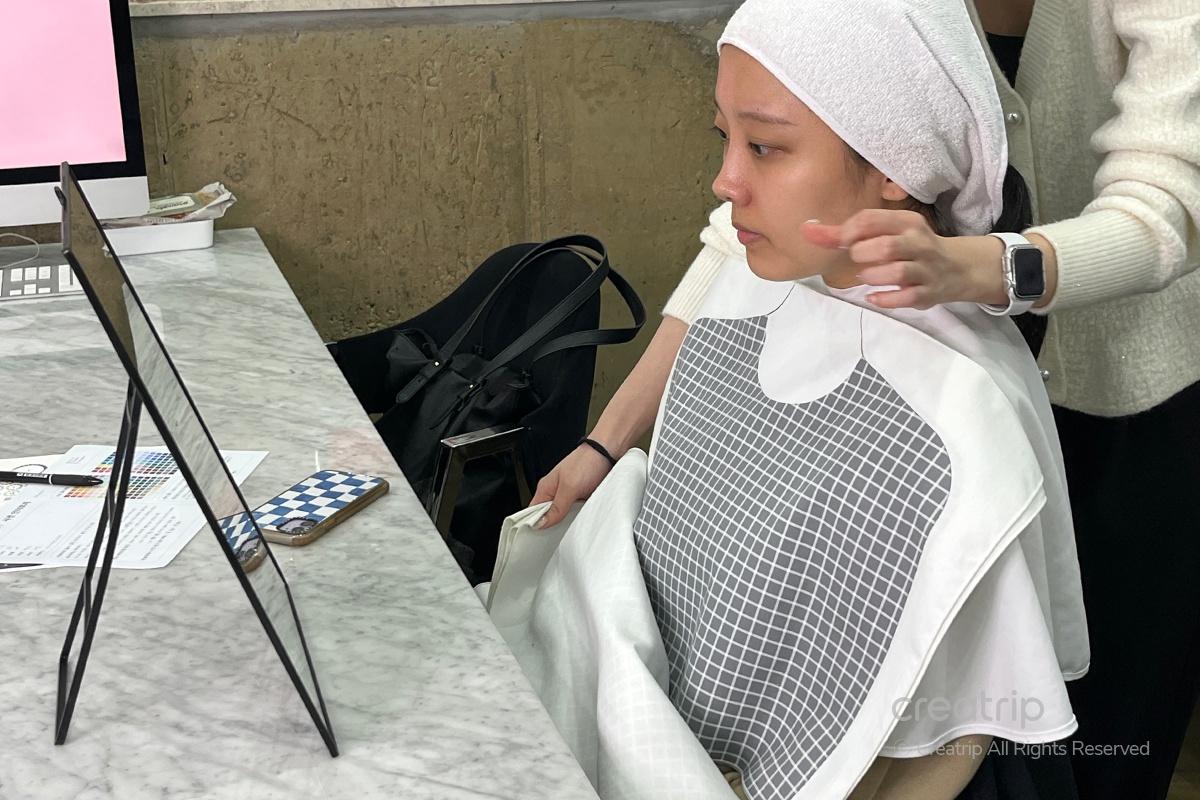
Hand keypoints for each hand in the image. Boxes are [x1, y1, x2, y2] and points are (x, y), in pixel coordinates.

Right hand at [529, 443, 614, 528]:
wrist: (610, 452)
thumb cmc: (588, 461)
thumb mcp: (569, 487)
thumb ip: (556, 507)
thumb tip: (541, 523)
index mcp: (546, 487)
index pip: (532, 512)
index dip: (534, 525)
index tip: (539, 538)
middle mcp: (557, 491)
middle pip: (549, 516)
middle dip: (553, 526)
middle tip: (559, 534)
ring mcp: (570, 495)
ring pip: (564, 516)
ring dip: (569, 521)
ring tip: (574, 525)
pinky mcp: (583, 497)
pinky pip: (578, 512)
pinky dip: (581, 516)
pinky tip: (585, 519)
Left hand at [801, 210, 1008, 308]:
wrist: (958, 269)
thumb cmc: (910, 248)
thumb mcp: (886, 233)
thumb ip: (844, 233)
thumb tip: (807, 229)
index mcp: (905, 222)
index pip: (871, 219)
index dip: (848, 231)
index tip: (840, 241)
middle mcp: (918, 243)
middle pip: (885, 246)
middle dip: (862, 254)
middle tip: (857, 260)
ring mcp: (925, 269)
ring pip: (897, 271)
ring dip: (872, 276)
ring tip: (865, 277)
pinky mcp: (928, 293)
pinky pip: (907, 298)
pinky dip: (886, 299)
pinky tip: (874, 297)